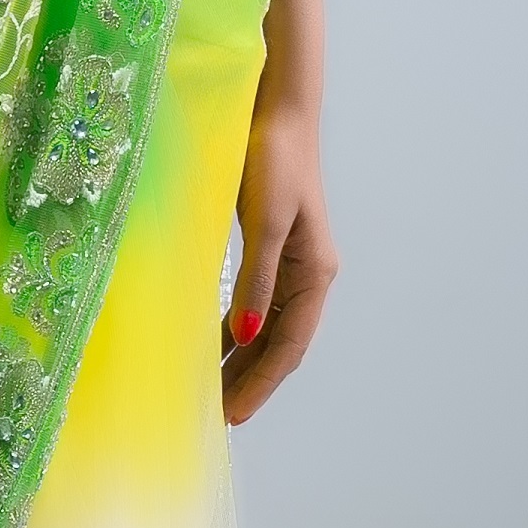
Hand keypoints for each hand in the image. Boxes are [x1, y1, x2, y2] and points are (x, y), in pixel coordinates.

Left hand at [221, 96, 337, 424]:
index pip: (288, 346)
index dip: (261, 383)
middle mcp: (309, 275)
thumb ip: (257, 281)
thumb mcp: (266, 224)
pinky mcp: (274, 248)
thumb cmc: (275, 160)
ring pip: (268, 328)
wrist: (279, 111)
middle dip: (251, 380)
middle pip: (280, 344)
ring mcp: (293, 263)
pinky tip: (214, 343)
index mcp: (315, 274)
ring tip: (212, 390)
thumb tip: (246, 337)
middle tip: (217, 415)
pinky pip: (257, 304)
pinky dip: (237, 329)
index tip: (232, 416)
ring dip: (243, 359)